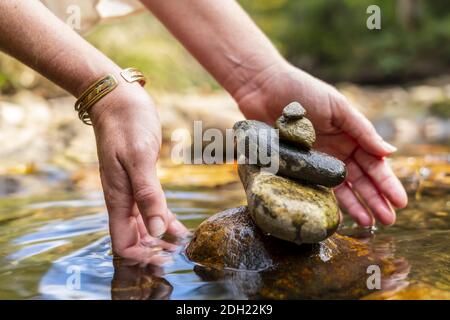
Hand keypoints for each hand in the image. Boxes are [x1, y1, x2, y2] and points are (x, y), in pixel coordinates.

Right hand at [90, 82, 187, 262]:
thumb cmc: (127, 124)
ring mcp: (131, 190)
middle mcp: (122, 199)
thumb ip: (147, 194)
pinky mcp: (141, 180)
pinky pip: (151, 209)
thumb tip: (157, 230)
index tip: (165, 259)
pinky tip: (180, 227)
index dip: (141, 256)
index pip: (123, 243)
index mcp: (118, 198)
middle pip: (135, 239)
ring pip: (144, 226)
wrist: (119, 99)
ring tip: (184, 246)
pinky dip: (165, 220)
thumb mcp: (139, 158)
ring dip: (161, 239)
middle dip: (154, 251)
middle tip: (180, 256)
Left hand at [235, 62, 407, 225]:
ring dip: (355, 205)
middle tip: (389, 220)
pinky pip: (313, 187)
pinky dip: (325, 201)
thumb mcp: (338, 108)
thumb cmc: (302, 91)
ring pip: (340, 188)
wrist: (264, 89)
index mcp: (350, 136)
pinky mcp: (296, 166)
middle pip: (360, 180)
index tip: (399, 201)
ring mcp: (316, 160)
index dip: (386, 182)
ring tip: (368, 223)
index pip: (373, 163)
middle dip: (375, 199)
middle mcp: (336, 151)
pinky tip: (336, 215)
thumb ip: (362, 131)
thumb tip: (390, 153)